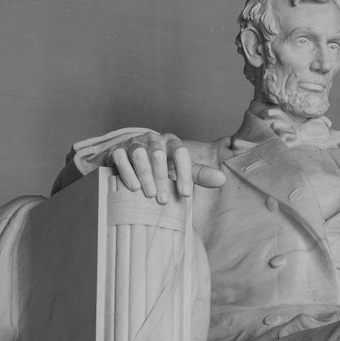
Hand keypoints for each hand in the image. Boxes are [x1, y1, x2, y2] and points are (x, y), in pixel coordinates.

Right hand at [109, 131, 225, 203]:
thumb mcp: (180, 171)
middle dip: (161, 177)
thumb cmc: (159, 168)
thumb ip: (200, 175)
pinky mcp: (117, 150)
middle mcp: (153, 140)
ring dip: (145, 174)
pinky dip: (127, 172)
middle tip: (163, 200)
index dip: (184, 173)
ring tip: (148, 194)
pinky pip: (120, 157)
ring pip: (139, 153)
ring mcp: (134, 144)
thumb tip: (223, 180)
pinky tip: (133, 187)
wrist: (130, 163)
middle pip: (158, 154)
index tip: (185, 194)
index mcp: (171, 143)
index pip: (181, 153)